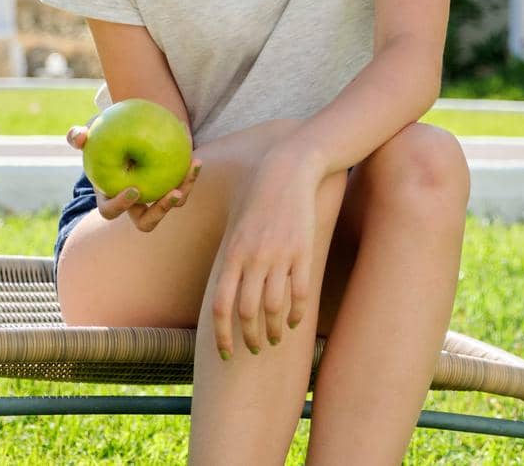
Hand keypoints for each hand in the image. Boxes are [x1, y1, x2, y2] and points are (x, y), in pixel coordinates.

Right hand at [66, 123, 201, 232]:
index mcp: (109, 196)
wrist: (130, 130)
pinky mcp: (172, 184)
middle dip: (161, 211)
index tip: (133, 189)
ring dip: (185, 188)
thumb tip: (79, 137)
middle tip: (173, 194)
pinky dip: (190, 169)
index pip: (110, 211)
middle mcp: (134, 203)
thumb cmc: (103, 135)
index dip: (120, 205)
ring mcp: (154, 196)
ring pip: (173, 203)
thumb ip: (78, 135)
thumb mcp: (88, 133)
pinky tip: (194, 151)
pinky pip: (183, 183)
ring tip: (193, 166)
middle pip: (147, 221)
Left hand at [211, 149, 322, 360]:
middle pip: (247, 312)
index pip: (221, 305)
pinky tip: (293, 321)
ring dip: (272, 331)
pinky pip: (299, 293)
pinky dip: (295, 313)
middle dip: (248, 339)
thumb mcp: (235, 227)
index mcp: (233, 254)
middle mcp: (254, 258)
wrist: (287, 171)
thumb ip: (229, 259)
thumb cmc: (257, 199)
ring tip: (273, 339)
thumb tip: (224, 293)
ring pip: (274, 308)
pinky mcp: (303, 251)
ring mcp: (280, 256)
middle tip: (252, 349)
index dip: (221, 334)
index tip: (224, 352)